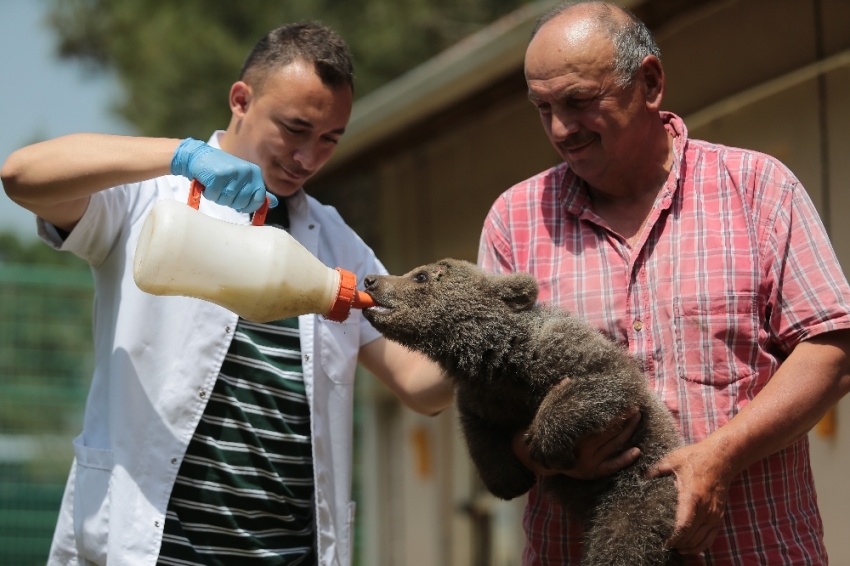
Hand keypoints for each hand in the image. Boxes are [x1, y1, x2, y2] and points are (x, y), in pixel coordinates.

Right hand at [170, 138, 277, 212]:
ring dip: (218, 197)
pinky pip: (214, 195)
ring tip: (216, 185)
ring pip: (227, 200)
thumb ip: (257, 190)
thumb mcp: (243, 178)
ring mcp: (233, 173)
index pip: (259, 198)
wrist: (198, 156)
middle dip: (230, 201)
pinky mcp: (218, 175)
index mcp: (255, 173)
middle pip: (242, 202)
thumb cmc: (221, 170)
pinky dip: (209, 193)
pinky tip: (208, 183)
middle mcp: (247, 172)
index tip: (240, 204)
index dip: (249, 206)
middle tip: (223, 190)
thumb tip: (274, 203)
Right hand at [513, 408, 641, 477]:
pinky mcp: (592, 473)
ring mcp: (589, 463)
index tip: (624, 400)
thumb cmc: (547, 431)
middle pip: (610, 431)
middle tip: (636, 406)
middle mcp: (583, 450)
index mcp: (574, 435)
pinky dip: (625, 459)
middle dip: (625, 418)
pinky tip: (637, 451)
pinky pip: (612, 467)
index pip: (601, 420)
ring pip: (614, 445)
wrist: (539, 458)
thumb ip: (558, 396)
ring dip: (629, 431)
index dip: (615, 411)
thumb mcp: (549, 414)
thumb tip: (567, 380)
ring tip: (637, 418)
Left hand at [647, 440, 734, 554]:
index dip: (673, 537)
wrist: (722, 457)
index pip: (683, 525)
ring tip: (673, 547)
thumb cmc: (695, 457)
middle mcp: (705, 509)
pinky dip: (700, 546)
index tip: (662, 542)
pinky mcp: (719, 516)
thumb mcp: (672, 460)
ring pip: (701, 540)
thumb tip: (639, 479)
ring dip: (687, 547)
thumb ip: (655, 471)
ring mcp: (714, 514)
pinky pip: (711, 538)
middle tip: (662, 544)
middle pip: (691, 537)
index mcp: (692, 496)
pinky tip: (688, 548)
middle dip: (677, 544)